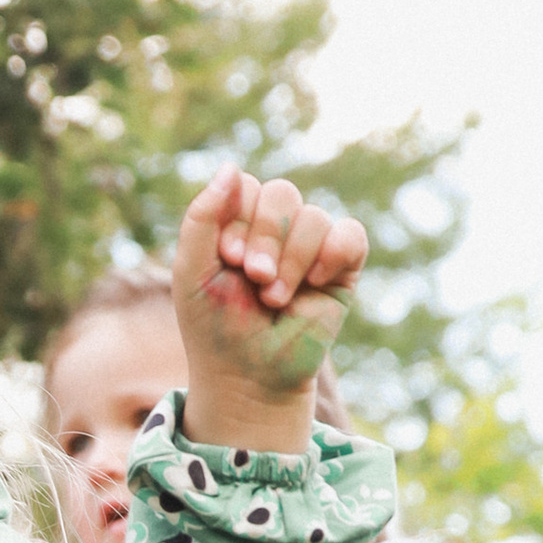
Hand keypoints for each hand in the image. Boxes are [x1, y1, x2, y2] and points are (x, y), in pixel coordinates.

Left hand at [172, 167, 366, 446]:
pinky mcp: (342, 267)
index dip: (238, 219)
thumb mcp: (192, 271)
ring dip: (291, 261)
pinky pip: (350, 234)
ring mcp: (310, 245)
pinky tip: (316, 282)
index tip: (227, 259)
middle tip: (254, 278)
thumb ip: (201, 217)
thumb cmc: (215, 328)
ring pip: (313, 217)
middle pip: (282, 194)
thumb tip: (230, 165)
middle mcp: (276, 228)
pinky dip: (332, 253)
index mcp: (237, 222)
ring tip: (274, 298)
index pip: (245, 187)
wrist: (249, 376)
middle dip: (265, 238)